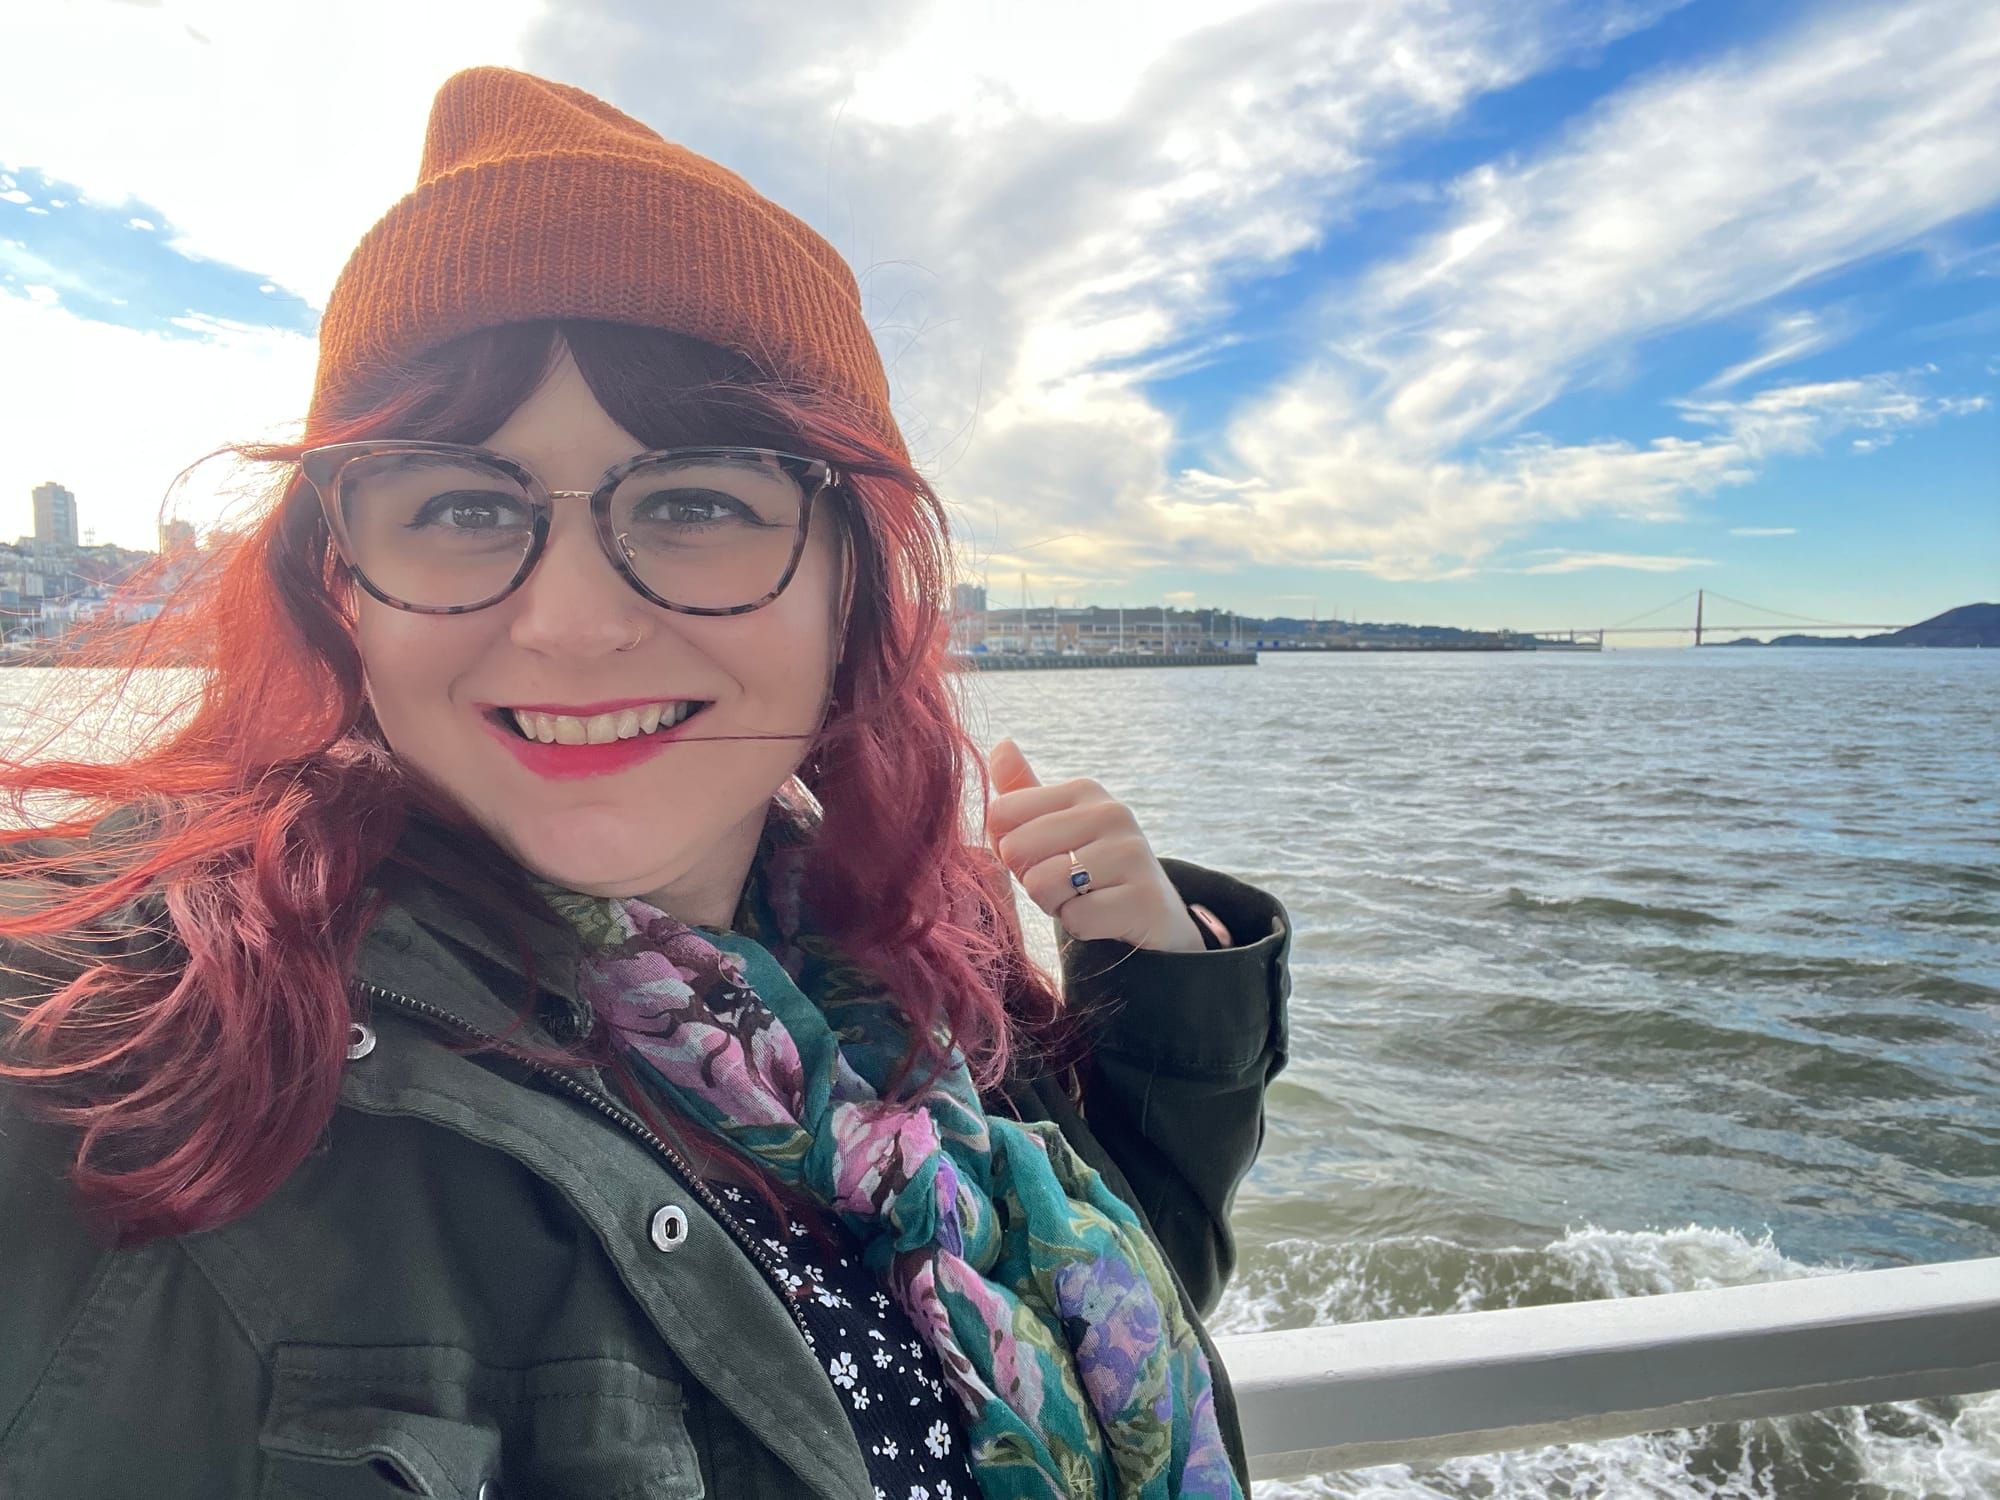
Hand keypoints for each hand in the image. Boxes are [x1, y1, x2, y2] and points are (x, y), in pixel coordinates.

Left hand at [985, 738, 1225, 952]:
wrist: (1154, 912)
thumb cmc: (1091, 866)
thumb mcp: (1056, 824)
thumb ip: (1023, 790)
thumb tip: (1001, 742)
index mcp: (1084, 789)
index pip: (1000, 814)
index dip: (1008, 848)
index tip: (1042, 856)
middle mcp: (1111, 812)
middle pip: (1016, 849)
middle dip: (1030, 879)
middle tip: (1065, 883)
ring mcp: (1131, 853)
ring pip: (1042, 886)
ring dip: (1055, 904)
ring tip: (1084, 897)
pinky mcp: (1143, 897)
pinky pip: (1075, 919)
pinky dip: (1081, 926)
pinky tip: (1104, 917)